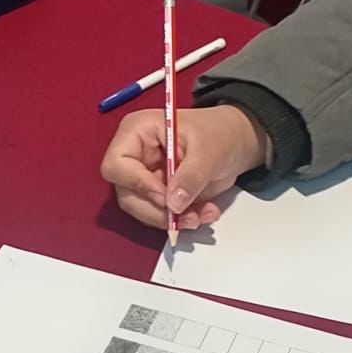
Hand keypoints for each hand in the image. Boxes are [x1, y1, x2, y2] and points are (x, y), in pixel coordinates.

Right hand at [100, 105, 268, 230]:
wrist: (235, 142)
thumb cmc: (219, 132)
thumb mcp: (209, 149)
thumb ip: (191, 175)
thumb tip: (173, 204)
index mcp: (137, 132)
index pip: (117, 165)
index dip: (137, 184)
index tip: (165, 196)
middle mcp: (135, 157)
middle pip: (127, 194)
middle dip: (157, 211)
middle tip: (186, 215)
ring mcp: (145, 178)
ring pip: (143, 211)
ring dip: (172, 220)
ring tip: (202, 214)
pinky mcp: (159, 196)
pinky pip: (161, 216)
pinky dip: (182, 220)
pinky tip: (204, 213)